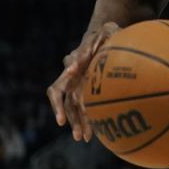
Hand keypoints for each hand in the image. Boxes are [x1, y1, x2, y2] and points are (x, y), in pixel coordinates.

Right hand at [46, 22, 120, 141]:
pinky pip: (81, 111)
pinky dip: (86, 122)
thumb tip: (100, 50)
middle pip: (60, 93)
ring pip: (69, 106)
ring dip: (74, 121)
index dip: (69, 69)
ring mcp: (76, 86)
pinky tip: (92, 136)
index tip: (71, 74)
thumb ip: (105, 36)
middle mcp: (71, 74)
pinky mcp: (84, 94)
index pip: (69, 64)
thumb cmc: (108, 34)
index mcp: (76, 58)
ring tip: (81, 137)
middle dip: (60, 109)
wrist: (108, 39)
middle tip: (62, 122)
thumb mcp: (109, 30)